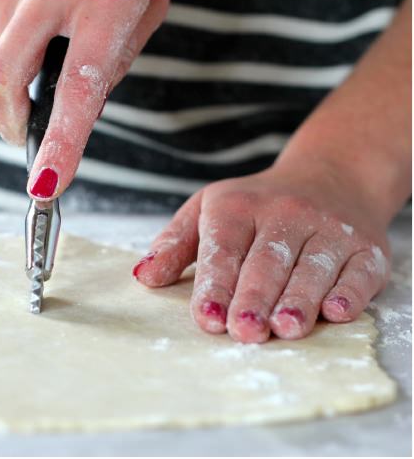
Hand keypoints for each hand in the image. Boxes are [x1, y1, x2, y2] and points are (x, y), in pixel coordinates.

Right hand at [0, 0, 169, 197]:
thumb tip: (73, 112)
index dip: (60, 142)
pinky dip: (15, 29)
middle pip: (1, 80)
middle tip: (25, 135)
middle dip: (8, 122)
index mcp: (104, 4)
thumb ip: (113, 61)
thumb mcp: (144, 9)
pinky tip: (44, 0)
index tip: (45, 184)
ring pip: (0, 51)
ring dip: (23, 59)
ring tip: (62, 22)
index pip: (79, 88)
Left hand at [133, 161, 390, 342]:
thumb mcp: (208, 209)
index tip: (208, 316)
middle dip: (255, 297)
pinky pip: (358, 271)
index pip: (225, 247)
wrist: (331, 177)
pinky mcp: (366, 248)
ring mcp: (329, 229)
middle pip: (268, 261)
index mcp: (239, 206)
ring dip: (299, 299)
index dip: (216, 282)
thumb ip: (175, 244)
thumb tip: (142, 277)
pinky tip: (336, 311)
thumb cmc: (257, 206)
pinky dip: (349, 292)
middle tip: (244, 331)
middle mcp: (286, 213)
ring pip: (312, 267)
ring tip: (285, 328)